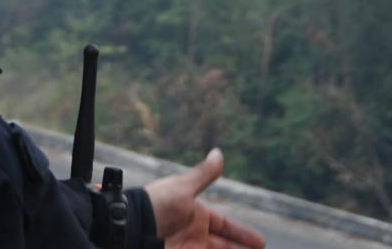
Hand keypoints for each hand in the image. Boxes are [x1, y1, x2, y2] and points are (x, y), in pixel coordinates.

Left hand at [143, 147, 266, 247]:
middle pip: (223, 245)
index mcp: (195, 215)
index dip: (241, 233)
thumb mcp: (183, 187)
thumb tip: (218, 152)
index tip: (260, 242)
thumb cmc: (157, 205)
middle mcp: (193, 234)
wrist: (132, 227)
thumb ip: (203, 174)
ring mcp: (188, 248)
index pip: (224, 225)